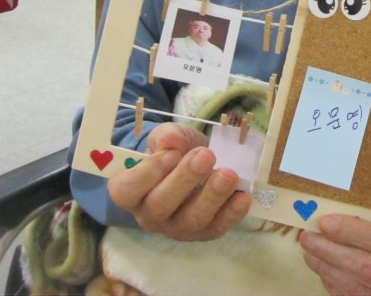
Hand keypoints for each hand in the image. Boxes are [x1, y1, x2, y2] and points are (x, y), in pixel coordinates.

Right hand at [107, 122, 250, 240]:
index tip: (171, 154)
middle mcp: (149, 215)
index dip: (147, 173)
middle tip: (205, 156)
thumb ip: (167, 137)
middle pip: (160, 206)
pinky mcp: (203, 233)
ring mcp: (177, 228)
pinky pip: (217, 228)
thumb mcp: (167, 137)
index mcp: (130, 192)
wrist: (195, 163)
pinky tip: (243, 196)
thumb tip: (171, 140)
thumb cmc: (174, 150)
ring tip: (228, 174)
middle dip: (185, 180)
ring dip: (211, 197)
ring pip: (191, 220)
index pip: (127, 190)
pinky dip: (232, 213)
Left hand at [299, 215, 370, 295]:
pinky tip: (327, 271)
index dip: (355, 234)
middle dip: (333, 253)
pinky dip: (340, 288)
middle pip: (370, 270)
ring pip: (362, 291)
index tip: (327, 222)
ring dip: (330, 270)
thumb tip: (354, 212)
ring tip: (311, 252)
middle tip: (309, 237)